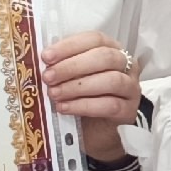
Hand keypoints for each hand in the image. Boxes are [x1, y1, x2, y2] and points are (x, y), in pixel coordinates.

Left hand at [43, 33, 141, 162]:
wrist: (95, 131)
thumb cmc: (81, 96)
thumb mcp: (70, 77)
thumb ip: (61, 65)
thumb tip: (40, 60)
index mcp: (111, 49)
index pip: (95, 39)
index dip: (70, 46)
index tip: (46, 57)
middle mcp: (126, 66)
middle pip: (105, 57)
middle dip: (73, 66)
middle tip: (48, 77)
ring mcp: (131, 88)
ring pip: (112, 80)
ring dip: (78, 86)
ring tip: (54, 94)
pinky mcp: (129, 111)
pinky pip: (110, 105)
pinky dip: (84, 105)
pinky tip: (64, 108)